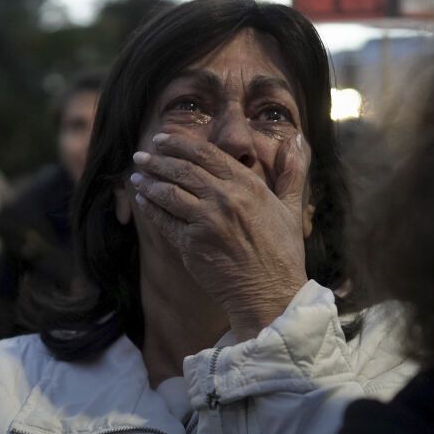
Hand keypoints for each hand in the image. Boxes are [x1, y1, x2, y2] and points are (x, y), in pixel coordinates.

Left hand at [130, 132, 310, 339]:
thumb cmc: (283, 254)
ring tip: (137, 177)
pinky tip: (142, 201)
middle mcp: (225, 197)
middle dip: (157, 160)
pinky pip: (164, 221)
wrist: (271, 294)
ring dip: (149, 182)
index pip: (206, 153)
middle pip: (182, 169)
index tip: (163, 139)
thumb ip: (291, 172)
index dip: (179, 143)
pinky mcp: (192, 244)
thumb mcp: (291, 208)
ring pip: (169, 192)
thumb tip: (296, 141)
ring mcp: (206, 221)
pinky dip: (150, 208)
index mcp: (248, 185)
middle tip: (141, 155)